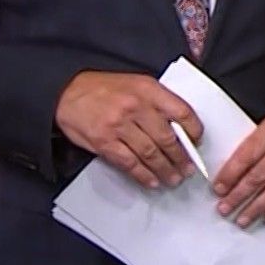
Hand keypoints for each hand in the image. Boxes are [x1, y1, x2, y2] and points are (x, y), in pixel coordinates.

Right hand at [54, 71, 201, 188]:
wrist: (66, 91)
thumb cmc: (103, 88)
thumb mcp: (135, 83)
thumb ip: (156, 101)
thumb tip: (179, 127)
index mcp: (148, 89)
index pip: (181, 111)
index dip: (194, 130)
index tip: (197, 142)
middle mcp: (136, 107)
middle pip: (167, 138)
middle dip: (181, 157)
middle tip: (188, 169)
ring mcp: (119, 126)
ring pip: (151, 154)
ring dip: (165, 170)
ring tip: (174, 178)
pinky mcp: (104, 142)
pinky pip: (129, 163)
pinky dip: (143, 175)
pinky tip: (152, 181)